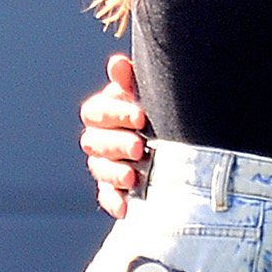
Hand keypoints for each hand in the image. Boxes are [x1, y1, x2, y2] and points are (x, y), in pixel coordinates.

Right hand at [81, 52, 148, 217]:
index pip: (95, 112)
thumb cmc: (157, 112)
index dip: (115, 114)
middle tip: (139, 147)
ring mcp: (105, 165)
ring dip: (114, 173)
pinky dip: (114, 202)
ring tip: (133, 177)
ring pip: (99, 169)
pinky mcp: (114, 190)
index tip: (141, 116)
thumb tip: (117, 64)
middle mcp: (99, 139)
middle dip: (117, 145)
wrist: (177, 142)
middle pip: (94, 143)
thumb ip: (131, 82)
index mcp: (104, 113)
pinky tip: (126, 207)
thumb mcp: (147, 95)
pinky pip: (107, 197)